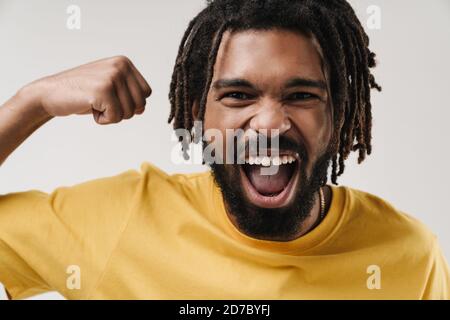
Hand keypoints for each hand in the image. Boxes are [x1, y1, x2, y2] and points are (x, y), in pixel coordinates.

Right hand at [21, 56, 151, 124]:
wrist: (49, 93)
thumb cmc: (81, 93)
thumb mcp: (110, 88)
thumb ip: (129, 95)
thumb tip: (142, 109)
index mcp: (124, 62)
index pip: (146, 93)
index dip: (130, 103)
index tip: (109, 97)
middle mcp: (120, 66)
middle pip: (140, 104)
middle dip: (122, 111)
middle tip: (101, 102)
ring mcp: (112, 77)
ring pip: (129, 113)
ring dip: (111, 115)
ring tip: (93, 102)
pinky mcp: (103, 90)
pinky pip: (115, 118)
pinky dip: (102, 120)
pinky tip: (89, 107)